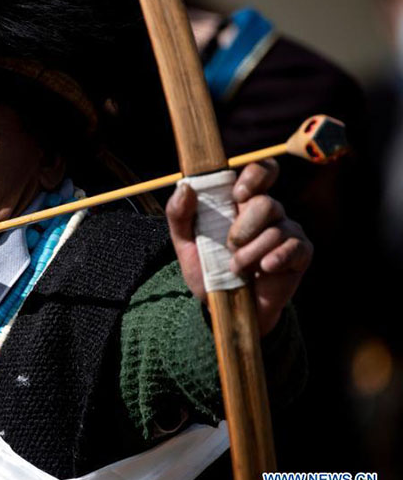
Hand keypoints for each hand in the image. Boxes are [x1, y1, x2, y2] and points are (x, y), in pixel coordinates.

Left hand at [166, 160, 312, 335]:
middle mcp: (268, 212)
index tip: (237, 196)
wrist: (225, 307)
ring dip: (251, 253)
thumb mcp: (185, 243)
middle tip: (230, 246)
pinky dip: (275, 258)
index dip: (254, 177)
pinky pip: (294, 248)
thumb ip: (179, 214)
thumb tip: (186, 187)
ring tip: (238, 268)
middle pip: (266, 203)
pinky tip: (264, 269)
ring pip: (276, 229)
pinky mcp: (300, 254)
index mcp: (242, 202)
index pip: (261, 172)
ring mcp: (286, 231)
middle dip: (244, 228)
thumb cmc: (208, 269)